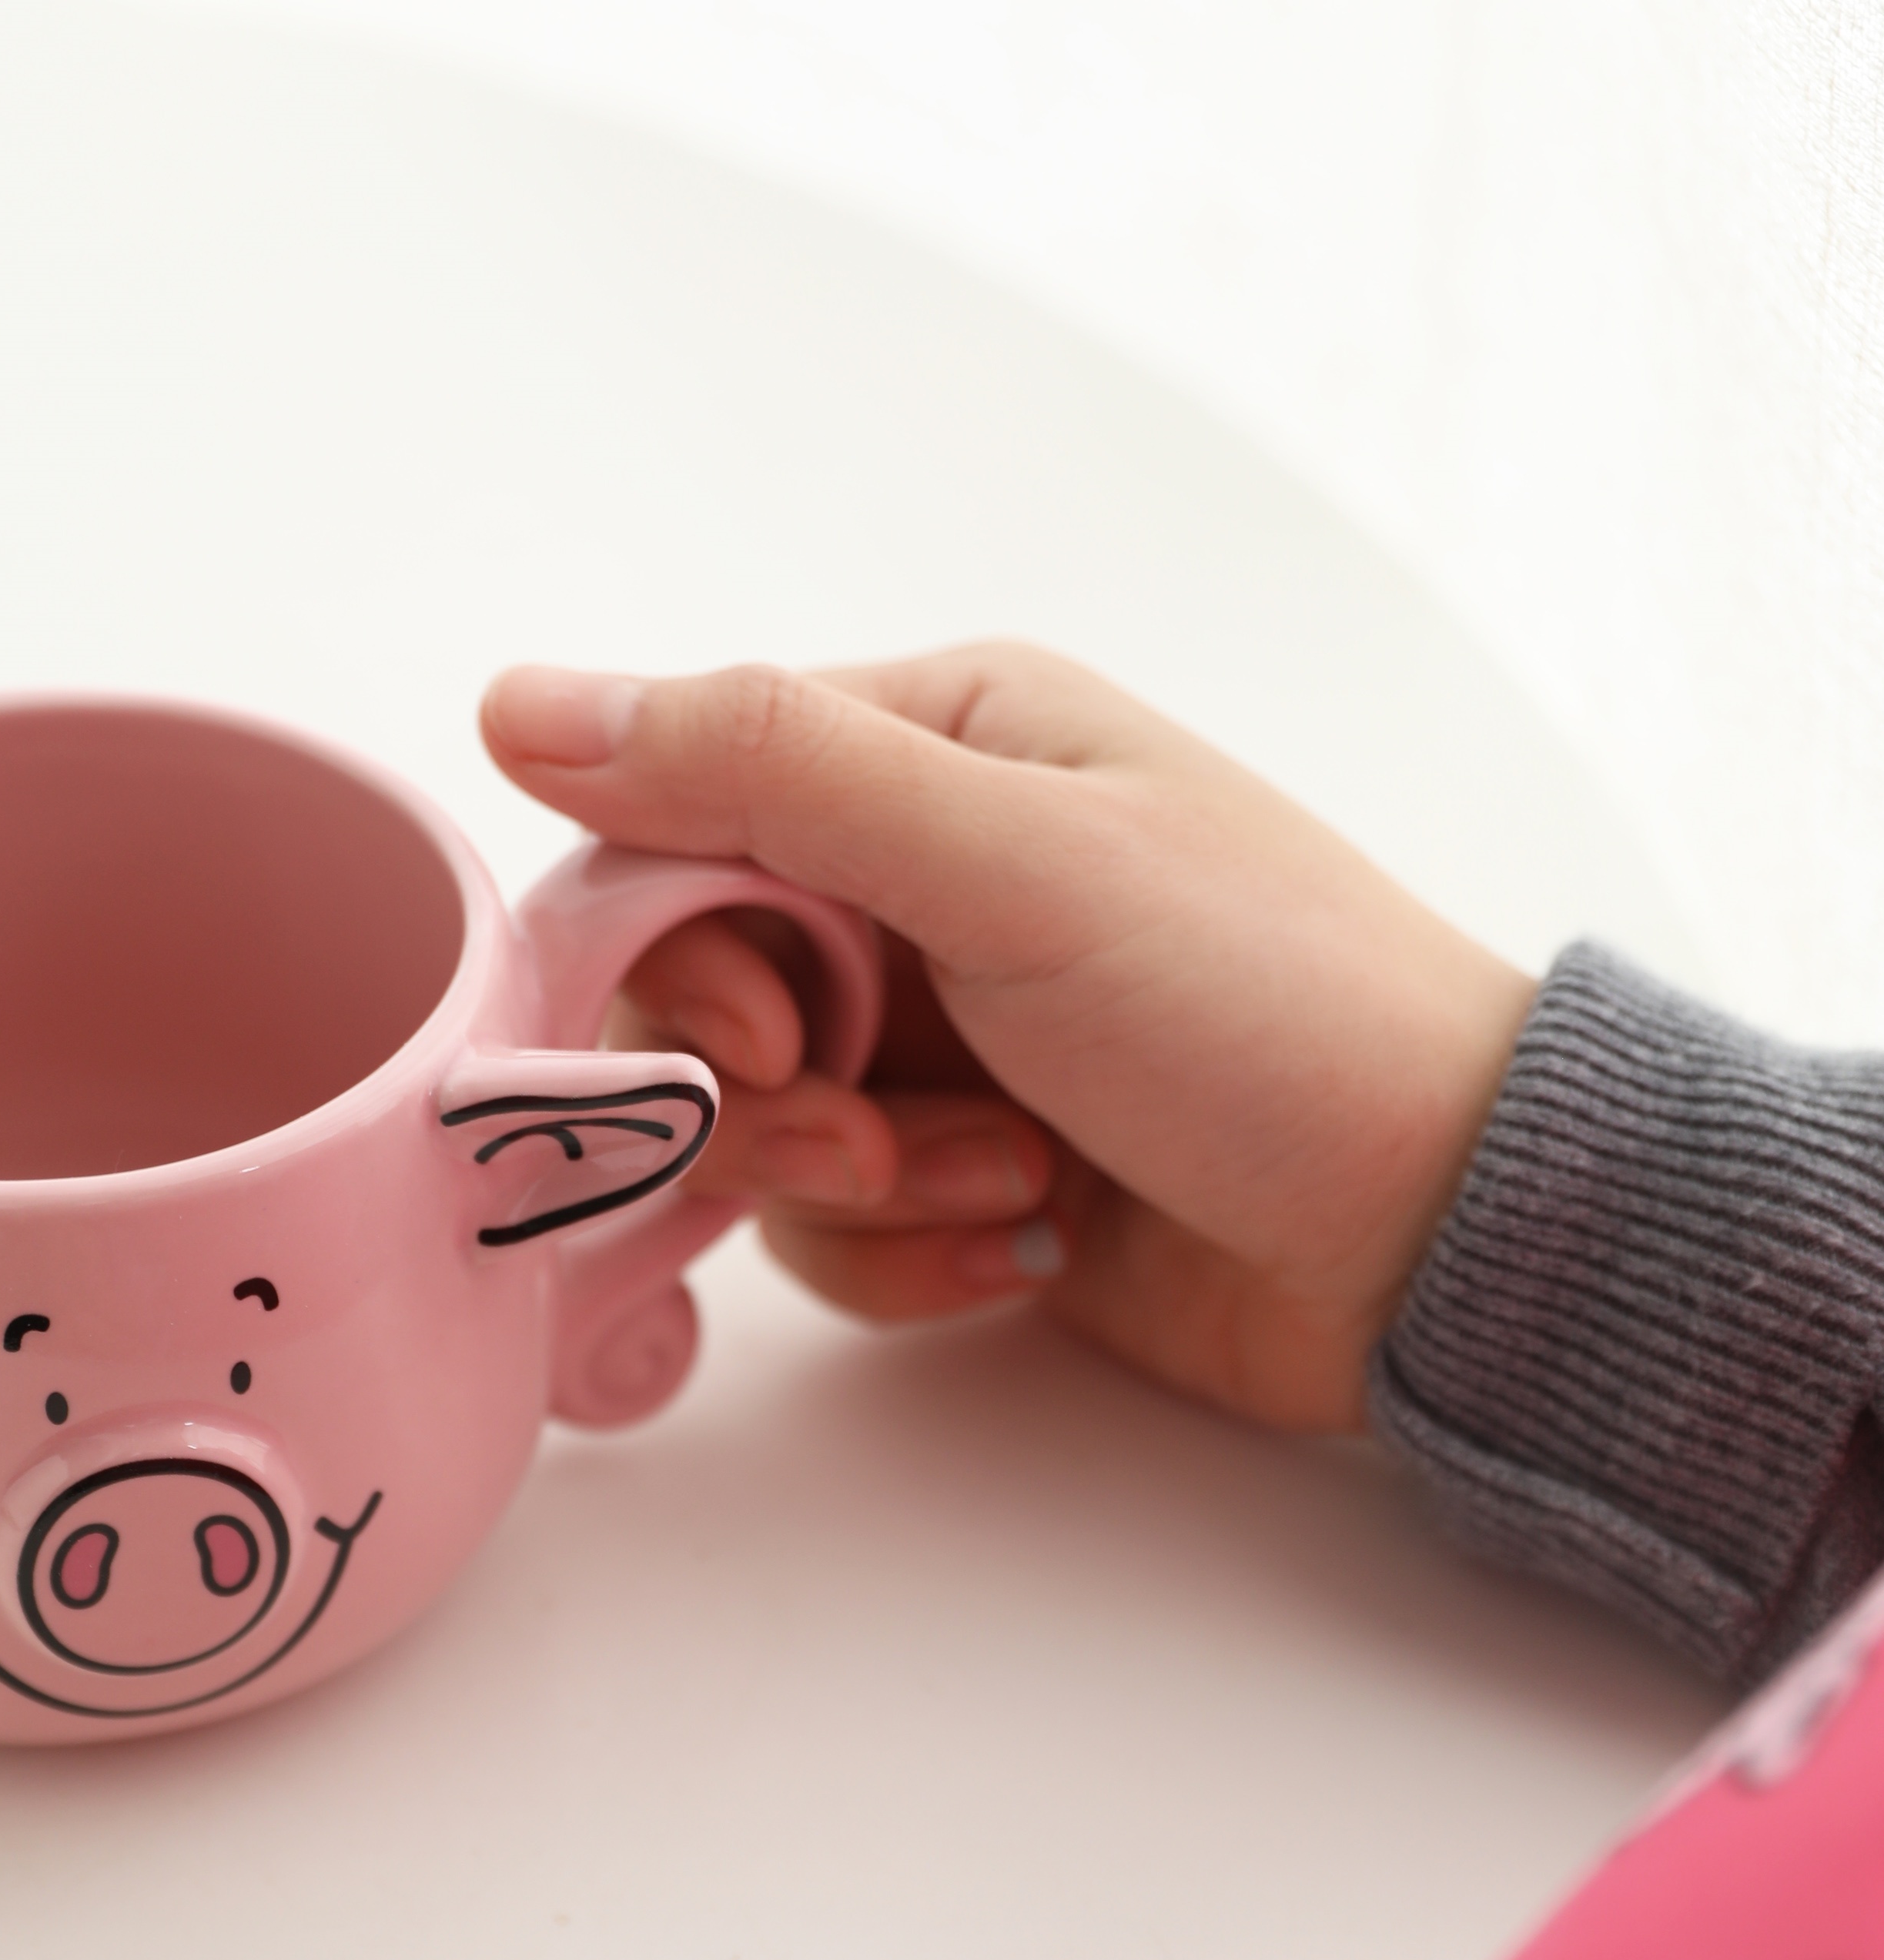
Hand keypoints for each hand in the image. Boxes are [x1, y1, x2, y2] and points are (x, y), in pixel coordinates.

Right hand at [481, 646, 1534, 1432]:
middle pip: (693, 989)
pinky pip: (835, 1230)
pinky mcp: (968, 1178)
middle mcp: (922, 879)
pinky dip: (913, 1258)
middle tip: (866, 1139)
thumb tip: (514, 701)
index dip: (674, 951)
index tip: (764, 1042)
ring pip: (755, 1127)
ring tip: (1012, 1191)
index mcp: (936, 746)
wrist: (1446, 1233)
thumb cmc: (1267, 1010)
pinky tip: (1036, 1247)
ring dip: (858, 1187)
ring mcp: (946, 1035)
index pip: (677, 821)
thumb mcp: (1012, 861)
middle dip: (766, 1096)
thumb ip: (763, 771)